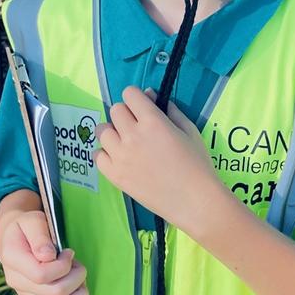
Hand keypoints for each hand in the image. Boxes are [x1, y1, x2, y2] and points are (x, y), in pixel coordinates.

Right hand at [0, 205, 90, 294]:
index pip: (41, 274)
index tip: (69, 253)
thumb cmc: (26, 226)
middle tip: (77, 264)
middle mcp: (17, 283)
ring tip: (80, 278)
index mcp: (13, 260)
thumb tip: (48, 255)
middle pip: (54, 294)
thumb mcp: (32, 221)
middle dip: (76, 278)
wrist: (14, 237)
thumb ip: (40, 236)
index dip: (62, 266)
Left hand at [94, 86, 221, 230]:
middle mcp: (132, 135)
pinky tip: (119, 158)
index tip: (143, 107)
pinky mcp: (114, 176)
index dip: (136, 98)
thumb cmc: (197, 164)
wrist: (194, 201)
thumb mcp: (189, 130)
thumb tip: (151, 95)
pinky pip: (97, 156)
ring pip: (101, 130)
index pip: (130, 94)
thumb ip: (170, 110)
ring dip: (112, 132)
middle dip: (126, 113)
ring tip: (125, 142)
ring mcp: (120, 156)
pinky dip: (105, 154)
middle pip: (115, 110)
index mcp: (153, 121)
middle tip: (137, 126)